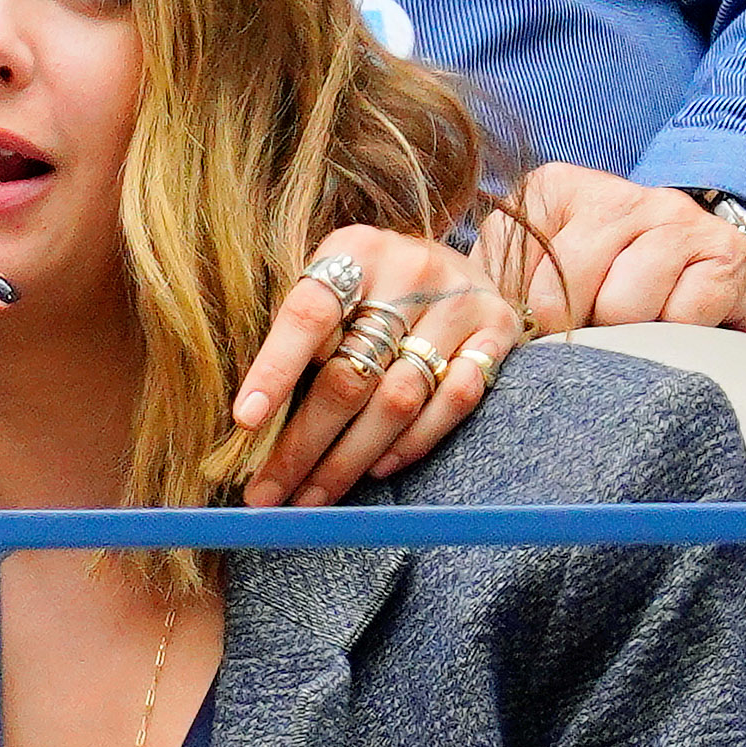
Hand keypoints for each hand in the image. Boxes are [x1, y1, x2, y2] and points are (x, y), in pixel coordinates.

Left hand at [233, 226, 527, 507]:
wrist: (455, 262)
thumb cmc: (373, 284)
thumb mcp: (333, 282)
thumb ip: (300, 333)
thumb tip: (250, 418)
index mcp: (355, 251)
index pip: (308, 315)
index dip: (275, 370)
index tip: (246, 421)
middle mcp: (412, 270)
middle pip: (351, 373)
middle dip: (303, 443)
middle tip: (267, 491)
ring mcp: (461, 301)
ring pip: (399, 398)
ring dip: (350, 459)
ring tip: (312, 495)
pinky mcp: (499, 331)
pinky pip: (455, 400)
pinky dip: (413, 442)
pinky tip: (377, 468)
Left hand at [477, 161, 745, 336]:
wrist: (703, 268)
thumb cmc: (607, 278)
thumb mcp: (541, 271)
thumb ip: (503, 285)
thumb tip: (486, 330)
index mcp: (554, 189)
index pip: (513, 273)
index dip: (527, 317)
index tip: (546, 321)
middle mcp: (614, 192)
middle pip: (563, 290)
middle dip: (574, 327)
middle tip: (595, 325)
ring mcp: (673, 215)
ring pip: (622, 307)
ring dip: (627, 332)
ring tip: (636, 319)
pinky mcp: (723, 250)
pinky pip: (682, 316)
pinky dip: (677, 334)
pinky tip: (676, 318)